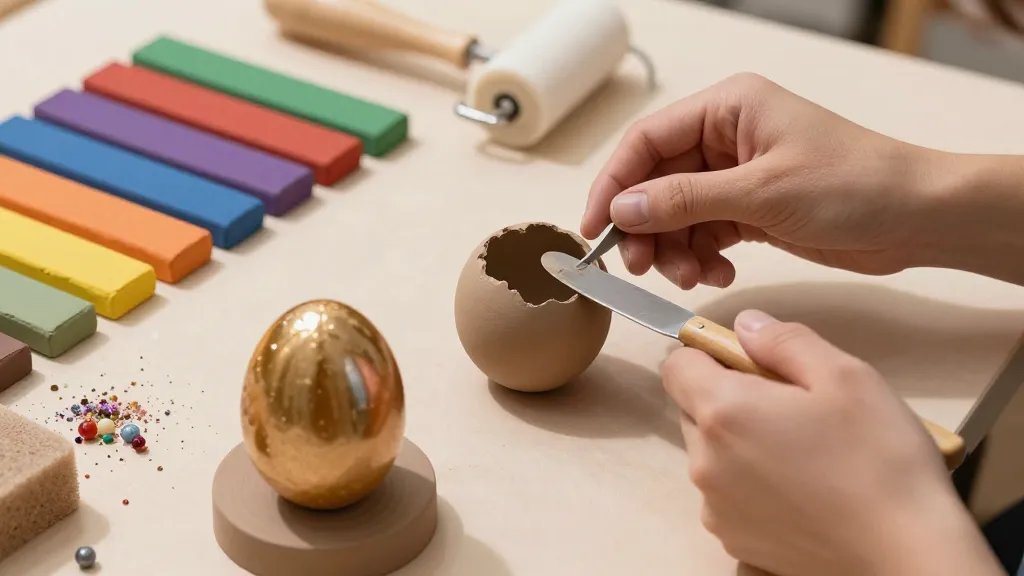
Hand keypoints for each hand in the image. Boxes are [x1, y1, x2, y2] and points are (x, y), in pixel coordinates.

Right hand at [581, 72, 1023, 287]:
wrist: (917, 218)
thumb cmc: (855, 184)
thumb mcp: (761, 192)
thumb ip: (685, 199)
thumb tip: (623, 208)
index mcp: (727, 108)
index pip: (646, 141)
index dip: (614, 185)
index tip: (596, 229)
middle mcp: (726, 137)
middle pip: (656, 182)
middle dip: (646, 227)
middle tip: (642, 268)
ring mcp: (736, 175)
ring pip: (676, 214)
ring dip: (675, 250)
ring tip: (692, 277)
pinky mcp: (750, 209)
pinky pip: (703, 233)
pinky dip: (702, 257)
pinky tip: (719, 272)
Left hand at [663, 310, 1003, 575]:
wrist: (905, 556)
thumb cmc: (880, 460)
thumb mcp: (845, 375)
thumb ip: (784, 340)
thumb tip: (745, 325)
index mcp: (723, 412)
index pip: (677, 365)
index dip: (710, 354)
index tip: (752, 361)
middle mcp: (704, 461)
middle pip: (693, 409)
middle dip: (729, 397)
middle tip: (790, 405)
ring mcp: (715, 506)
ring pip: (710, 453)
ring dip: (739, 442)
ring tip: (802, 450)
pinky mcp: (733, 538)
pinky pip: (726, 494)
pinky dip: (750, 483)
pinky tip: (800, 488)